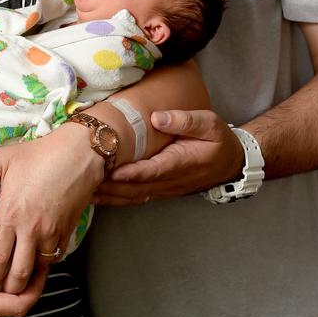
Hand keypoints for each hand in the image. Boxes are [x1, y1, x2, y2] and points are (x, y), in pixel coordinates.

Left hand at [0, 123, 103, 294]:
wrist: (78, 155)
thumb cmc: (39, 155)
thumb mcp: (3, 158)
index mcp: (10, 213)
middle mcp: (30, 229)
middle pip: (16, 272)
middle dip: (5, 288)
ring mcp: (50, 233)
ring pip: (36, 269)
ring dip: (25, 281)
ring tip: (15, 287)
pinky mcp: (66, 232)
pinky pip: (53, 258)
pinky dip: (44, 265)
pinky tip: (36, 263)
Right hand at [0, 217, 46, 316]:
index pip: (17, 306)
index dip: (35, 288)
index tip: (42, 266)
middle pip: (14, 307)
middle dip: (29, 284)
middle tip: (37, 258)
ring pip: (2, 306)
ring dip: (15, 286)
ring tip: (22, 259)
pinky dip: (1, 288)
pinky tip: (1, 268)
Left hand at [93, 109, 244, 204]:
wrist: (231, 163)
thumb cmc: (218, 139)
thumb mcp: (209, 123)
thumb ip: (184, 120)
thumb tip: (157, 118)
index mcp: (181, 162)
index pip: (153, 170)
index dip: (132, 172)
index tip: (112, 171)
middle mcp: (170, 179)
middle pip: (138, 187)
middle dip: (112, 187)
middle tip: (87, 182)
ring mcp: (165, 187)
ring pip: (135, 195)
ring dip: (112, 196)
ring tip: (86, 191)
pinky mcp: (161, 189)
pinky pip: (138, 196)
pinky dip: (119, 198)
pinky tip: (101, 196)